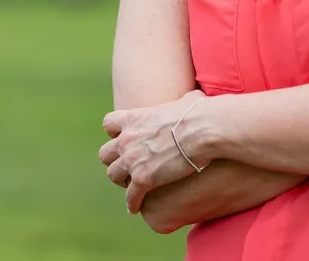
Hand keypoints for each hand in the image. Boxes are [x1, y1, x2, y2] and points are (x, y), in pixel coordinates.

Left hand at [99, 90, 207, 213]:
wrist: (203, 130)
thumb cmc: (198, 114)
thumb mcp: (183, 102)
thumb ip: (179, 104)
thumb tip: (194, 100)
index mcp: (134, 118)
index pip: (109, 124)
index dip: (115, 133)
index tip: (124, 138)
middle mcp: (127, 139)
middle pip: (105, 153)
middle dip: (114, 159)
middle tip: (127, 164)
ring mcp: (132, 160)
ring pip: (113, 174)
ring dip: (121, 180)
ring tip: (130, 185)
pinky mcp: (143, 179)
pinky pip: (130, 196)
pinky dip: (132, 202)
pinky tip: (135, 207)